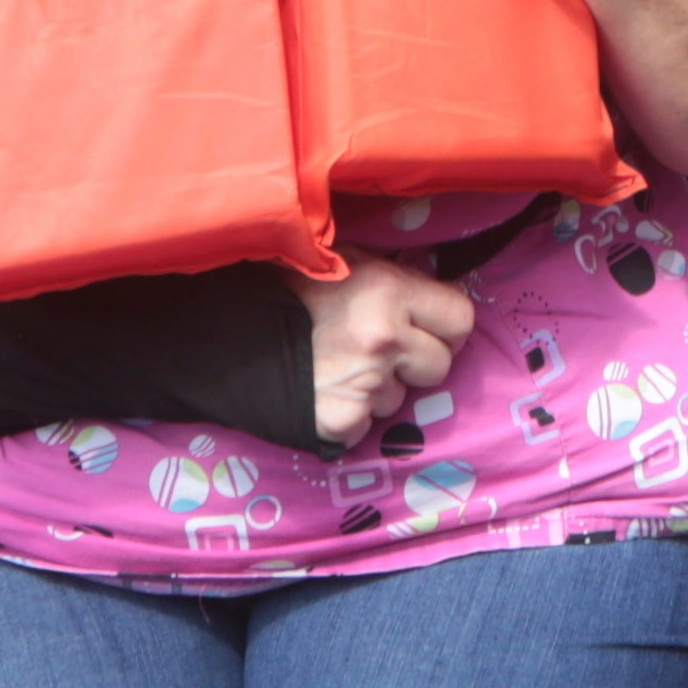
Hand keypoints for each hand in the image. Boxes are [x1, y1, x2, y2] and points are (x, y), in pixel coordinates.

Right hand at [302, 253, 477, 449]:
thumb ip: (393, 276)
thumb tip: (434, 287)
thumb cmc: (288, 290)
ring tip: (340, 367)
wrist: (227, 336)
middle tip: (381, 351)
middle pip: (440, 365)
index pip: (461, 319)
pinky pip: (366, 425)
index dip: (445, 325)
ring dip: (379, 388)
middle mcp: (385, 339)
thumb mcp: (345, 262)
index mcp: (389, 291)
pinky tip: (324, 392)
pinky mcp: (342, 422)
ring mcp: (365, 386)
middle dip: (416, 361)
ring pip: (400, 399)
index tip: (427, 328)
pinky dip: (350, 414)